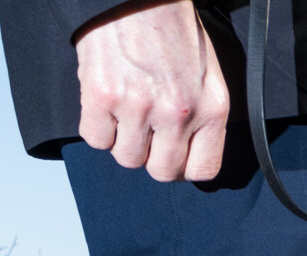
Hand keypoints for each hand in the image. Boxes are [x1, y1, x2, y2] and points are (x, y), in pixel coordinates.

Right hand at [73, 0, 229, 182]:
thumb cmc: (176, 34)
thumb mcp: (207, 80)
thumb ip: (202, 120)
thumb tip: (187, 154)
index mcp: (211, 110)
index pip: (202, 171)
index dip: (183, 167)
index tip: (173, 155)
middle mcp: (178, 113)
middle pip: (161, 171)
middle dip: (152, 158)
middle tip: (145, 136)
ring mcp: (138, 105)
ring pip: (126, 158)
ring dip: (123, 143)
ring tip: (125, 115)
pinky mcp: (102, 94)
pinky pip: (95, 138)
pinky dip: (97, 129)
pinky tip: (105, 108)